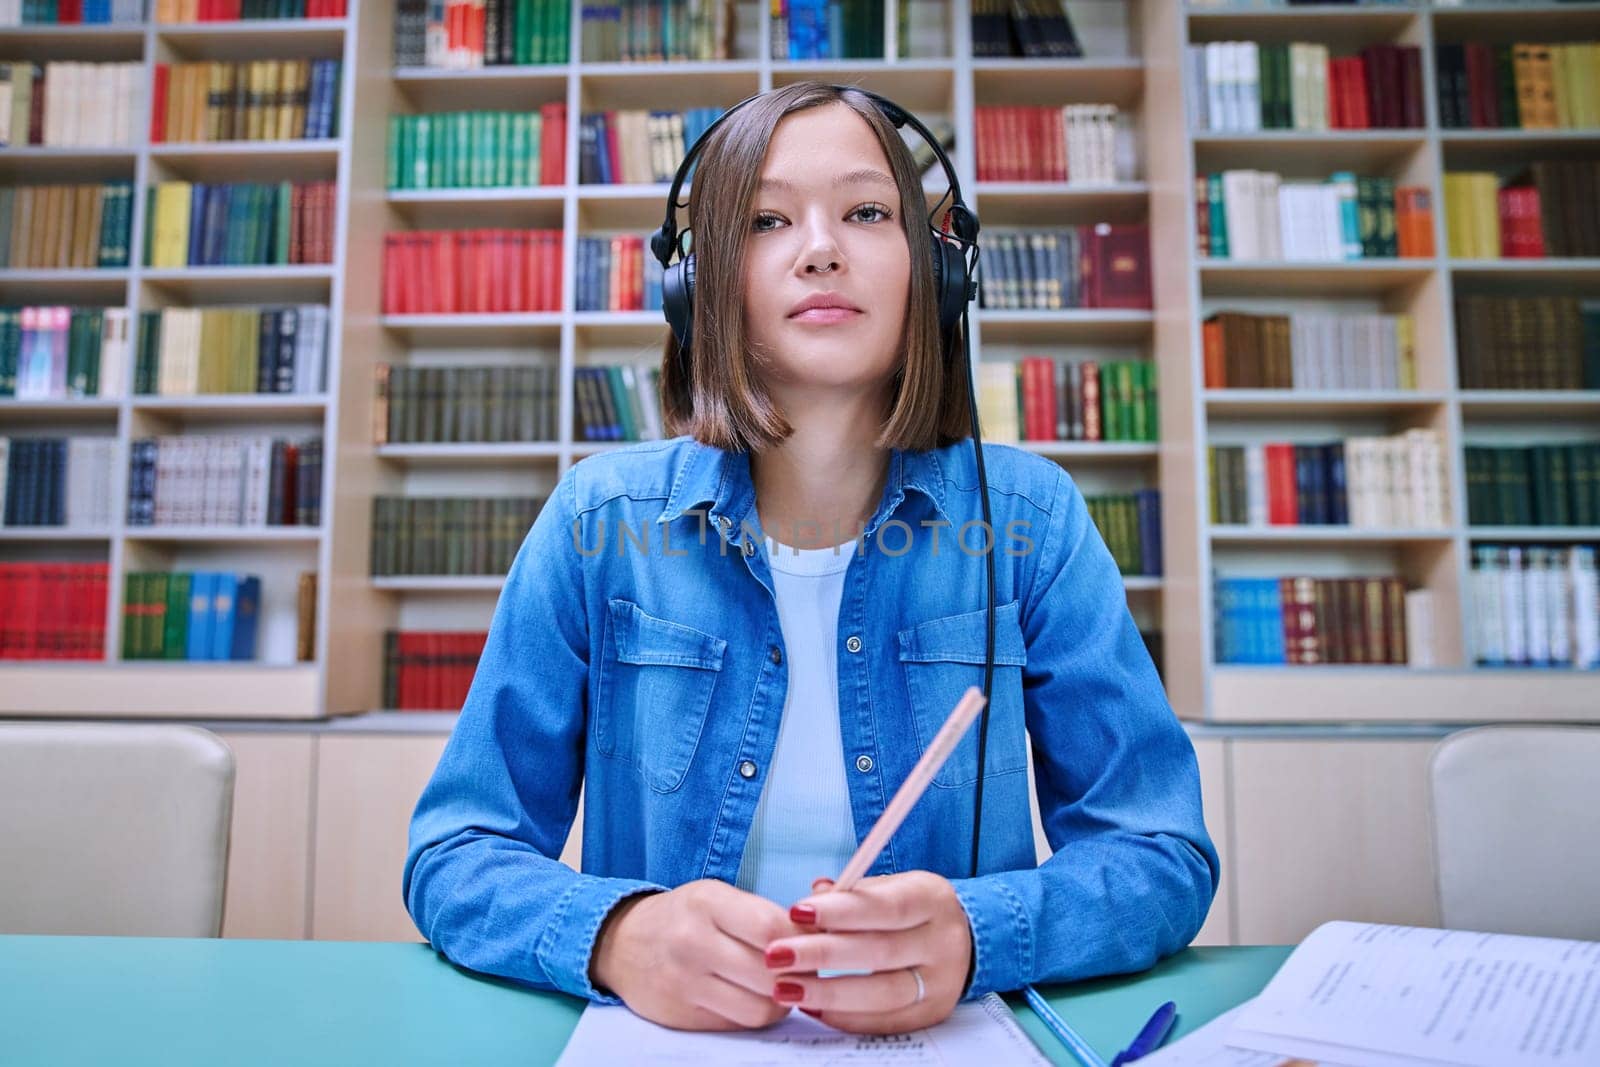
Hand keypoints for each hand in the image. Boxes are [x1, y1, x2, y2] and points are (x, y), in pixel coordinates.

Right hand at [590, 879, 805, 1030]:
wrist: (621, 943)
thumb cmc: (683, 916)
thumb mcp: (717, 897)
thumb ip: (763, 915)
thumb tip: (819, 937)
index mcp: (707, 903)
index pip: (772, 928)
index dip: (803, 941)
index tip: (815, 943)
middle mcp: (693, 942)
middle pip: (771, 974)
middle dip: (798, 975)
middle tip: (806, 970)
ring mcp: (685, 983)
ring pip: (760, 1008)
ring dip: (781, 1002)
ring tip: (781, 987)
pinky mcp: (682, 1016)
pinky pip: (738, 1024)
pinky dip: (754, 1013)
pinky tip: (752, 997)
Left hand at [763, 871, 973, 1033]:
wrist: (964, 938)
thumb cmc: (911, 907)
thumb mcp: (891, 886)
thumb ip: (853, 891)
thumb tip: (813, 895)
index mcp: (931, 899)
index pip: (885, 906)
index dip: (840, 911)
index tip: (795, 912)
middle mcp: (942, 942)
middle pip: (880, 952)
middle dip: (822, 955)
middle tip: (777, 956)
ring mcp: (941, 983)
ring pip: (882, 994)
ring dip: (828, 993)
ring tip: (785, 989)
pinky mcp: (932, 1014)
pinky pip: (884, 1022)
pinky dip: (845, 1017)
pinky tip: (812, 1007)